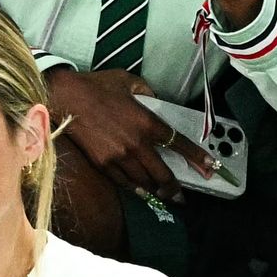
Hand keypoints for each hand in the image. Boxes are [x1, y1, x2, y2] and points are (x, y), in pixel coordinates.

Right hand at [47, 68, 213, 202]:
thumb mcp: (128, 81)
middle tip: (182, 195)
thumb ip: (146, 92)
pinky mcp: (103, 164)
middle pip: (163, 173)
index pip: (179, 144)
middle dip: (175, 188)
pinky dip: (135, 188)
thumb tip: (153, 100)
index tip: (210, 167)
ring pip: (145, 181)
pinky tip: (141, 190)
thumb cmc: (97, 86)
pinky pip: (124, 182)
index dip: (197, 158)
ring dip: (156, 189)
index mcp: (147, 122)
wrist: (66, 97)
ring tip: (162, 194)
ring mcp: (119, 156)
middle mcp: (136, 143)